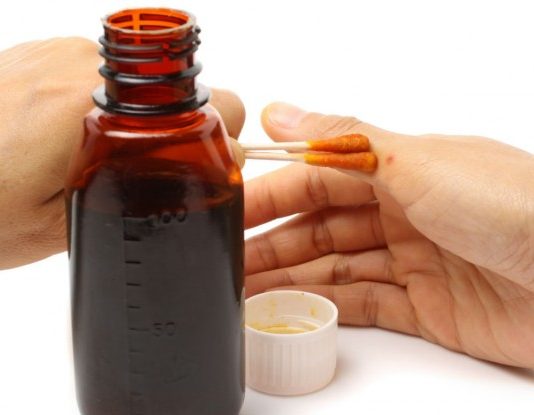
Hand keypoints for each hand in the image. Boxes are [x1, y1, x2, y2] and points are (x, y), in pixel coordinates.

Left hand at [0, 38, 244, 268]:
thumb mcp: (60, 226)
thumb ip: (136, 199)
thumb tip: (182, 181)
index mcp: (95, 109)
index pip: (217, 102)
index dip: (227, 139)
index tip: (209, 169)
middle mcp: (84, 65)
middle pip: (187, 88)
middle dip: (186, 130)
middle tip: (151, 171)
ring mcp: (61, 51)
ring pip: (147, 84)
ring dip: (144, 119)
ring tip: (104, 158)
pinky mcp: (42, 51)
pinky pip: (107, 74)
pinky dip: (111, 104)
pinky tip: (76, 137)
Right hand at [245, 102, 533, 367]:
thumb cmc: (511, 207)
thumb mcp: (416, 163)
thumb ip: (342, 140)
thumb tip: (277, 112)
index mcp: (401, 169)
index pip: (320, 178)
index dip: (273, 193)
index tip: (232, 210)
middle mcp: (404, 212)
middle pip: (322, 226)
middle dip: (273, 241)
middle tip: (228, 260)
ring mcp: (414, 261)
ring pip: (337, 266)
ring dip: (292, 277)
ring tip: (246, 291)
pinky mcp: (428, 307)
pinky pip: (365, 303)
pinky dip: (328, 305)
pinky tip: (293, 308)